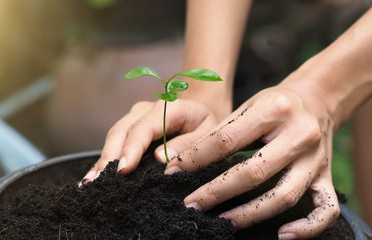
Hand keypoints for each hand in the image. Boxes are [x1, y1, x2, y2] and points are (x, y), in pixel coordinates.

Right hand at [81, 98, 229, 183]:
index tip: (123, 170)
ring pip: (113, 137)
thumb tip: (162, 160)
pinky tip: (93, 177)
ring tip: (91, 184)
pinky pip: (114, 142)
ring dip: (102, 160)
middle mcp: (146, 109)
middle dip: (109, 158)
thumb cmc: (209, 123)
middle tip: (98, 183)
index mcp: (169, 108)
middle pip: (121, 132)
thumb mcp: (210, 132)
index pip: (144, 128)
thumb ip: (189, 144)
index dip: (131, 149)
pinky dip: (104, 159)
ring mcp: (135, 117)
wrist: (203, 108)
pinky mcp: (130, 127)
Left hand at [166, 84, 339, 238]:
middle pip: (253, 172)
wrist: (317, 100)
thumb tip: (174, 159)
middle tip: (190, 205)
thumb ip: (215, 133)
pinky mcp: (327, 176)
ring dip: (249, 214)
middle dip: (216, 192)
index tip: (172, 173)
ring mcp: (316, 159)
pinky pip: (326, 208)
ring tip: (221, 222)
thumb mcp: (245, 107)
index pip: (226, 140)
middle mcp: (298, 135)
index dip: (196, 159)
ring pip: (284, 195)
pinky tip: (283, 235)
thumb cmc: (273, 105)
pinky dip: (307, 227)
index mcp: (273, 110)